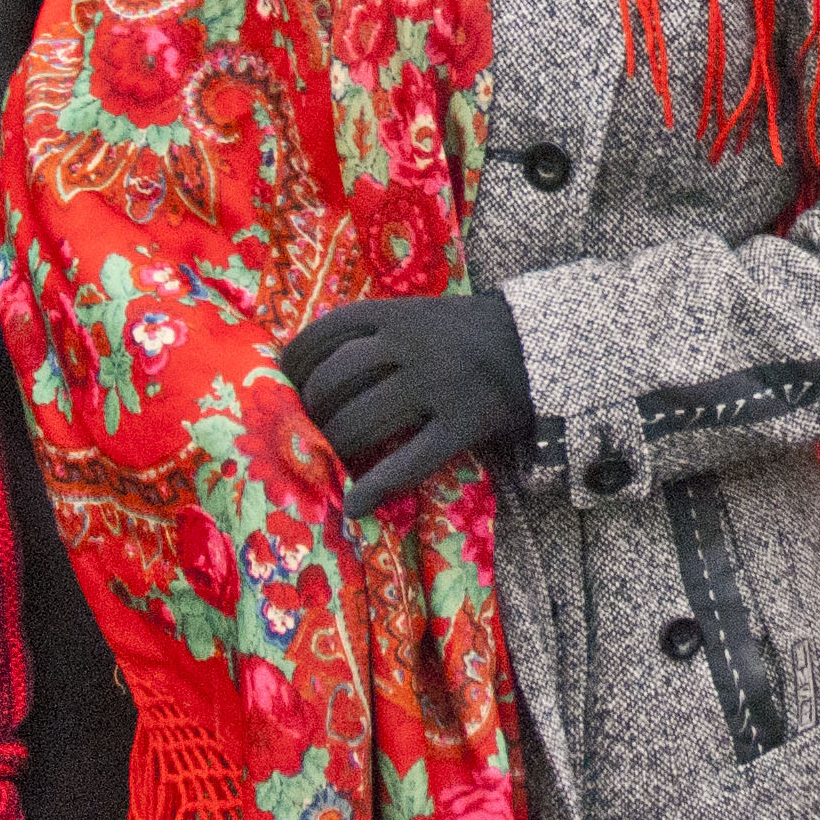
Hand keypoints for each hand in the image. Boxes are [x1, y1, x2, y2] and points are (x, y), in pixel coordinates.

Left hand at [280, 293, 535, 513]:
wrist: (540, 344)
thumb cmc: (464, 335)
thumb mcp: (417, 317)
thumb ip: (370, 336)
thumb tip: (299, 371)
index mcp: (396, 314)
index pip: (323, 335)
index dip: (292, 366)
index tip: (279, 389)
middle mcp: (412, 344)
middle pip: (335, 381)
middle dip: (309, 414)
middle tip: (301, 434)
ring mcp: (439, 383)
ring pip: (364, 421)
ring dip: (334, 448)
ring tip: (326, 463)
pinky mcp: (465, 422)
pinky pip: (413, 460)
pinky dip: (379, 486)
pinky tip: (354, 506)